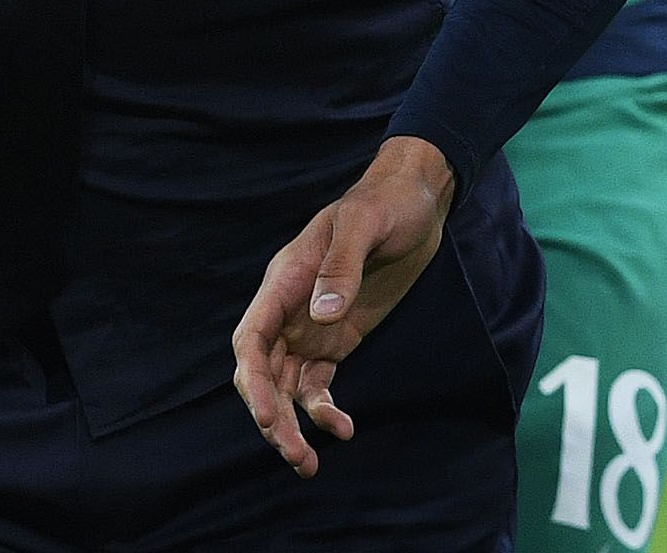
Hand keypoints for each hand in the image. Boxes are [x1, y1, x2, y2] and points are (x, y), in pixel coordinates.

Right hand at [230, 136, 455, 477]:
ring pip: (285, 387)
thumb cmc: (385, 205)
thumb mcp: (363, 226)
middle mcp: (289, 309)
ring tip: (308, 465)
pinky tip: (343, 428)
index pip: (252, 340)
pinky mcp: (337, 339)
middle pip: (263, 373)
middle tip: (296, 457)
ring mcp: (311, 327)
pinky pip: (317, 384)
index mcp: (284, 281)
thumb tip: (322, 318)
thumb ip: (342, 268)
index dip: (253, 382)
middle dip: (271, 417)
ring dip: (291, 425)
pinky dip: (323, 410)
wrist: (414, 203)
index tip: (267, 418)